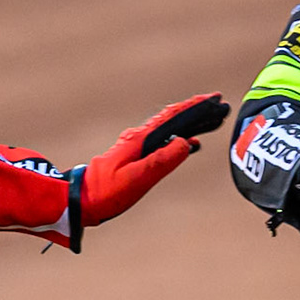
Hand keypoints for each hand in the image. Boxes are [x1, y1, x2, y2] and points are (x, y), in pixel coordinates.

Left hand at [74, 94, 229, 236]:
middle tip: (220, 106)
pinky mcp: (135, 158)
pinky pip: (164, 143)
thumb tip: (186, 143)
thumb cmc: (105, 192)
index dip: (195, 107)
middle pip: (174, 120)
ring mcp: (138, 147)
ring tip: (212, 121)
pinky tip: (190, 145)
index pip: (172, 117)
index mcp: (141, 140)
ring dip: (191, 125)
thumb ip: (161, 161)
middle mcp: (140, 139)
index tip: (214, 99)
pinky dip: (180, 140)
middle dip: (198, 112)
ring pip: (170, 130)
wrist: (79, 200)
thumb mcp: (136, 178)